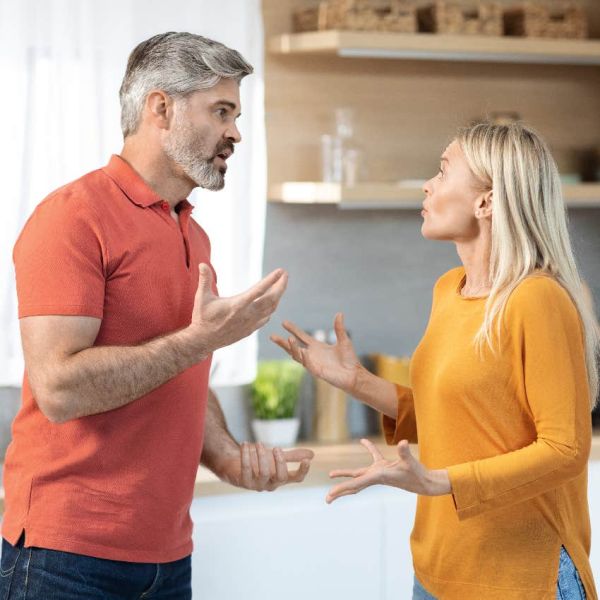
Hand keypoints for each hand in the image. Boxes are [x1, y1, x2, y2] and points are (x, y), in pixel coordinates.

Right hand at [188, 264, 287, 355]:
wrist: (203, 341)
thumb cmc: (202, 317)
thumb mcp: (202, 297)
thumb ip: (204, 280)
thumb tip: (202, 264)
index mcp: (237, 305)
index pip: (259, 290)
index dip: (271, 280)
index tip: (281, 271)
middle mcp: (247, 315)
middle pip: (271, 299)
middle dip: (281, 286)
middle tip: (285, 275)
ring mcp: (250, 323)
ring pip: (271, 309)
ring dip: (278, 296)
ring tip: (281, 286)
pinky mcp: (250, 330)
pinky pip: (266, 318)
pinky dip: (271, 309)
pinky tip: (272, 303)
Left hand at [221, 442, 313, 491]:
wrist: (235, 462)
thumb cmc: (258, 460)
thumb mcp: (277, 457)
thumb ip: (293, 456)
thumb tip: (312, 454)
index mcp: (281, 478)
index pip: (296, 478)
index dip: (302, 471)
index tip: (307, 460)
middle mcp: (271, 484)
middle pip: (281, 477)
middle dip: (280, 462)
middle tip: (276, 447)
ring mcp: (257, 485)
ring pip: (264, 473)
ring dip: (262, 456)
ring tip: (259, 443)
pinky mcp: (244, 482)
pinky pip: (246, 469)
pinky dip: (246, 456)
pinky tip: (245, 444)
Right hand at [270, 313, 360, 393]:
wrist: (354, 375)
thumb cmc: (349, 360)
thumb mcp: (343, 340)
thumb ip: (339, 328)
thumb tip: (339, 314)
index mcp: (317, 347)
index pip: (301, 337)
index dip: (293, 329)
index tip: (284, 322)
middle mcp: (312, 355)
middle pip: (293, 348)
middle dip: (282, 342)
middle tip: (272, 336)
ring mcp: (313, 364)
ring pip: (297, 356)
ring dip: (292, 348)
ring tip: (288, 339)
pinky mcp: (317, 372)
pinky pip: (308, 364)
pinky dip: (305, 358)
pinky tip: (302, 351)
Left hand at [326, 439, 450, 503]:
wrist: (427, 483)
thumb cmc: (418, 474)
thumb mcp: (410, 462)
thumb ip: (404, 453)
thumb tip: (403, 443)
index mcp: (377, 476)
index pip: (355, 484)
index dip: (341, 488)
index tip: (329, 495)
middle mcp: (375, 476)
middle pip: (353, 485)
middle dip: (340, 490)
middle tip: (326, 498)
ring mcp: (379, 472)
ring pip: (358, 474)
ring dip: (346, 474)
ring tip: (331, 474)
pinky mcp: (385, 467)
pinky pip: (373, 456)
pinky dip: (368, 448)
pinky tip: (362, 441)